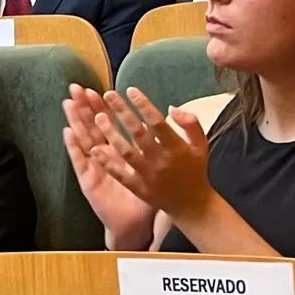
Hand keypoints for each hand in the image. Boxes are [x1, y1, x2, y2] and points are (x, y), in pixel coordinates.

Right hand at [62, 85, 160, 248]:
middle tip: (77, 87)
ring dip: (75, 120)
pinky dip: (73, 147)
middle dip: (85, 106)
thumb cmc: (148, 196)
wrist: (136, 224)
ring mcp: (94, 167)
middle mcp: (104, 156)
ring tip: (69, 103)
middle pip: (92, 126)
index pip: (109, 123)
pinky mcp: (89, 180)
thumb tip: (171, 121)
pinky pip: (80, 162)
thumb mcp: (159, 169)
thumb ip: (163, 148)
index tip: (99, 88)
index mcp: (120, 151)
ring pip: (83, 138)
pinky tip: (68, 132)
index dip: (104, 106)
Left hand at [82, 86, 215, 218]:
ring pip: (126, 152)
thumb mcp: (200, 145)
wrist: (192, 204)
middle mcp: (161, 160)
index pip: (158, 122)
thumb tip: (171, 107)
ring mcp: (148, 175)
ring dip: (111, 134)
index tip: (130, 90)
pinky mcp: (138, 188)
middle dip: (122, 112)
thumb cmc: (195, 169)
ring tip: (98, 117)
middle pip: (138, 133)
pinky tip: (94, 149)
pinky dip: (107, 163)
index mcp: (177, 148)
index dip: (144, 105)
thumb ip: (190, 124)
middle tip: (108, 95)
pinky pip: (120, 174)